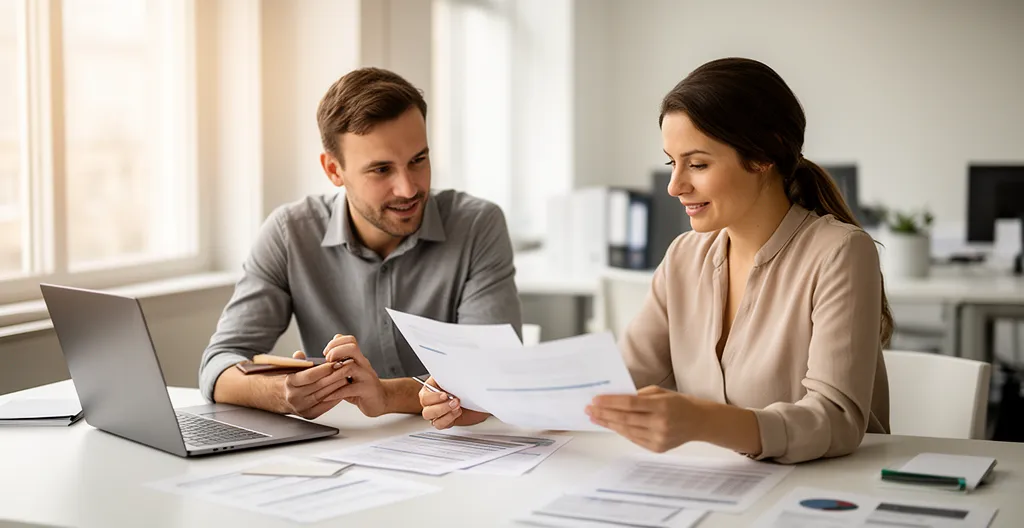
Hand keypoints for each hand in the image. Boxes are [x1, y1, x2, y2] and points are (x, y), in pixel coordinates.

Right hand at [281, 349, 351, 418]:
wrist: (281, 397)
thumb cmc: (291, 381)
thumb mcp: (291, 369)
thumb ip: (298, 362)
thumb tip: (300, 354)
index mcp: (290, 383)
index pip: (310, 375)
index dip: (325, 369)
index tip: (336, 363)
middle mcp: (294, 396)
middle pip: (319, 386)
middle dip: (335, 376)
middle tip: (346, 369)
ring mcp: (302, 407)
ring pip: (324, 395)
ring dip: (338, 386)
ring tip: (347, 377)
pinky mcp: (309, 415)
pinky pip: (326, 406)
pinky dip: (335, 397)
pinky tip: (343, 390)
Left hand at [320, 334, 390, 417]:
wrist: (380, 400)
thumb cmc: (361, 387)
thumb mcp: (350, 373)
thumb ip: (339, 365)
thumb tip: (319, 360)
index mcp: (358, 358)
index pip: (350, 340)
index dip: (335, 343)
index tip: (325, 353)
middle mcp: (363, 364)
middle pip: (352, 348)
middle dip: (336, 351)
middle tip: (326, 361)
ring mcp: (366, 376)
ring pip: (351, 367)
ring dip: (333, 373)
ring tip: (323, 380)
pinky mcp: (367, 390)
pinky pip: (351, 389)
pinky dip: (336, 392)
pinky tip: (327, 396)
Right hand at [418, 376, 488, 429]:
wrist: (480, 399)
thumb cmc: (469, 386)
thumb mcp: (459, 378)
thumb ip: (451, 377)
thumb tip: (451, 370)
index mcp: (432, 387)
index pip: (425, 394)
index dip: (433, 396)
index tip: (445, 395)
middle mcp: (433, 400)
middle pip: (426, 408)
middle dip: (441, 406)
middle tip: (455, 401)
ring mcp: (438, 411)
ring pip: (430, 417)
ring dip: (445, 413)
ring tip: (457, 408)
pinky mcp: (445, 420)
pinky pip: (439, 424)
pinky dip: (448, 420)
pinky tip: (457, 413)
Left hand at [586, 386, 707, 452]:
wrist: (700, 422)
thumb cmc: (679, 403)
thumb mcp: (661, 392)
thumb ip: (639, 395)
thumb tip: (614, 399)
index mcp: (662, 406)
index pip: (630, 404)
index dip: (610, 402)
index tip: (595, 400)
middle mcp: (660, 423)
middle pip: (625, 419)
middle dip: (604, 414)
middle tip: (589, 409)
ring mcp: (659, 438)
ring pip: (627, 431)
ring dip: (608, 424)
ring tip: (595, 418)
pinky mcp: (657, 448)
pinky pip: (634, 439)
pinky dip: (621, 431)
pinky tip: (610, 425)